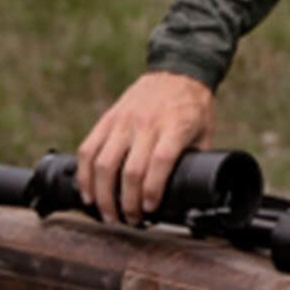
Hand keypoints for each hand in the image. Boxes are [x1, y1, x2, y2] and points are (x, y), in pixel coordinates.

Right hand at [76, 71, 214, 224]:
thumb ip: (196, 159)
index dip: (152, 190)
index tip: (150, 210)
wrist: (177, 70)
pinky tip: (88, 193)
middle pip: (130, 169)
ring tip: (107, 214)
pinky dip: (84, 175)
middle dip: (127, 202)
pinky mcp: (108, 118)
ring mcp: (123, 120)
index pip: (159, 161)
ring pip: (104, 162)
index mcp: (175, 126)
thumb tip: (195, 192)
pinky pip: (88, 149)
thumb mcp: (205, 131)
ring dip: (102, 195)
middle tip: (130, 220)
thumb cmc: (193, 105)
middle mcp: (146, 123)